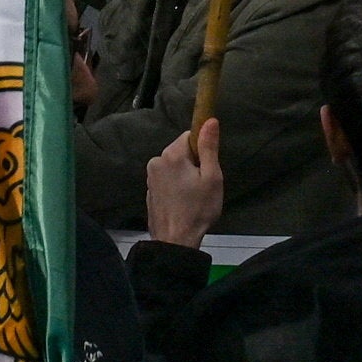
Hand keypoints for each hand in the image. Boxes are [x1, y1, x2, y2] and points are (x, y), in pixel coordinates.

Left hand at [144, 117, 226, 248]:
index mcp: (171, 154)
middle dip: (193, 163)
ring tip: (193, 196)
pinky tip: (182, 203)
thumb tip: (209, 120)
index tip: (208, 168)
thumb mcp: (211, 177)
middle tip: (202, 185)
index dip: (202, 150)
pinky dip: (174, 186)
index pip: (189, 136)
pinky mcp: (149, 191)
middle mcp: (156, 161)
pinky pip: (166, 179)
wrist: (175, 241)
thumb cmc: (197, 208)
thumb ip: (209, 147)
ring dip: (184, 175)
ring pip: (173, 166)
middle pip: (180, 151)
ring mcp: (150, 177)